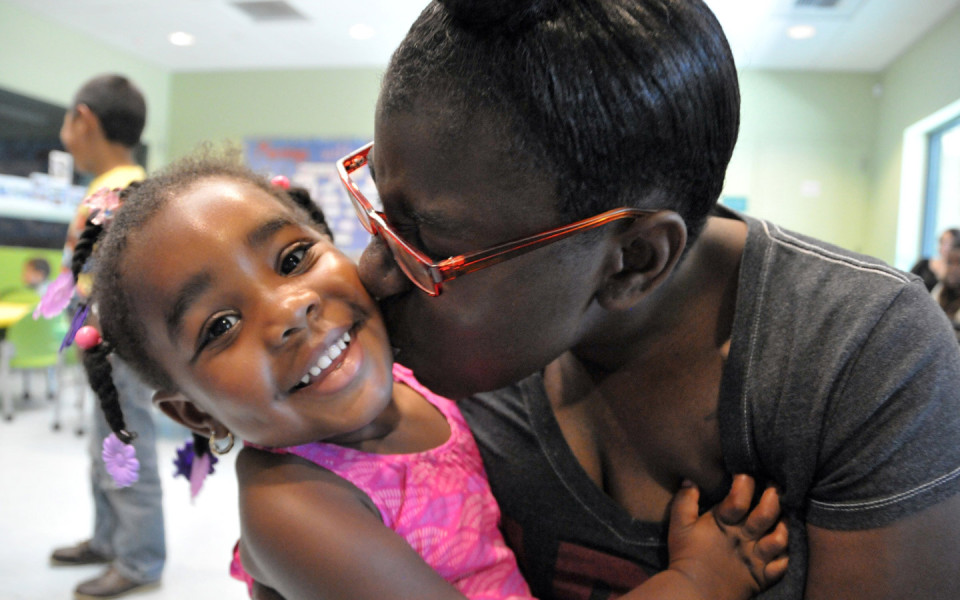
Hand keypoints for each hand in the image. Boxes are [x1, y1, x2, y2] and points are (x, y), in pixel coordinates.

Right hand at [666, 474, 788, 599]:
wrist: (693, 593)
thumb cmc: (685, 556)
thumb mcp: (678, 525)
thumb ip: (685, 501)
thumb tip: (691, 479)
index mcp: (724, 523)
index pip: (739, 497)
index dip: (745, 481)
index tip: (746, 472)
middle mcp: (744, 538)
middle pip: (766, 514)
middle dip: (774, 496)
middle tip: (777, 485)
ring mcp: (755, 558)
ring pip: (780, 538)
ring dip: (784, 524)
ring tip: (784, 514)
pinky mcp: (762, 577)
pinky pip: (782, 564)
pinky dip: (785, 553)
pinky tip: (783, 544)